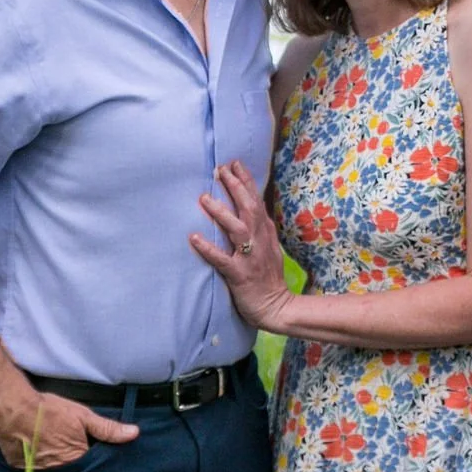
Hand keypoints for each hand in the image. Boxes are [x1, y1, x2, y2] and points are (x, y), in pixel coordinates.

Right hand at [0, 381, 137, 471]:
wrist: (13, 408)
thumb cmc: (49, 411)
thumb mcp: (83, 416)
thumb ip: (108, 429)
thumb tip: (134, 433)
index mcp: (76, 461)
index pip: (92, 471)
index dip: (94, 465)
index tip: (96, 461)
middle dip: (76, 469)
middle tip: (72, 455)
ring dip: (57, 469)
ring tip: (55, 456)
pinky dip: (39, 467)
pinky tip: (39, 456)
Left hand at [191, 159, 294, 328]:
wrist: (277, 308)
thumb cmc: (269, 278)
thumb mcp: (271, 247)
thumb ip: (263, 227)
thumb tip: (257, 204)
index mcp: (266, 234)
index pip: (257, 201)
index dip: (246, 182)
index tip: (234, 163)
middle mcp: (259, 242)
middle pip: (249, 208)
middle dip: (235, 187)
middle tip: (220, 170)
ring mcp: (250, 258)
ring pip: (237, 229)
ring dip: (221, 213)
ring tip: (204, 198)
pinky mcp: (239, 275)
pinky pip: (222, 260)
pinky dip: (208, 248)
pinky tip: (194, 237)